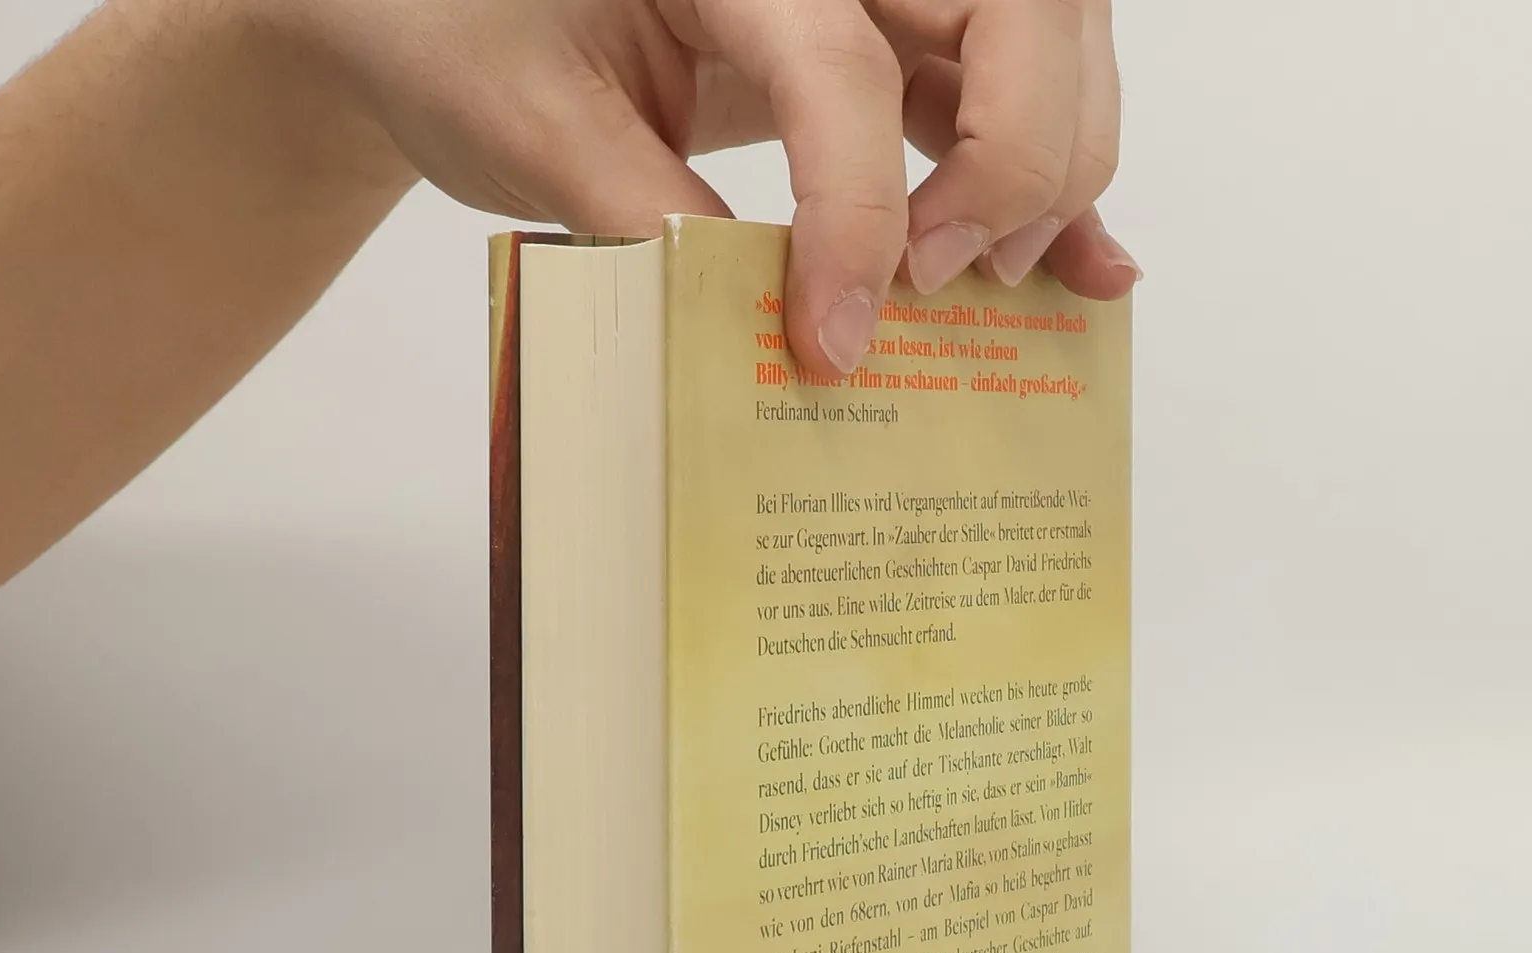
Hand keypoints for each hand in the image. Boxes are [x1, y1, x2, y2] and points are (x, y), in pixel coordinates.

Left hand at [249, 0, 1134, 374]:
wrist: (443, 2)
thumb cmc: (461, 30)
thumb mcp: (531, 131)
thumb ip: (652, 221)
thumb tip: (777, 330)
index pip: (844, 64)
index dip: (857, 215)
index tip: (834, 341)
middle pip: (1013, 10)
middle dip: (1014, 158)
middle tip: (941, 282)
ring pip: (1047, 38)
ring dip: (1048, 165)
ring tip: (987, 286)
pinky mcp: (887, 23)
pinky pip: (1004, 83)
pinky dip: (1051, 173)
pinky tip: (1088, 265)